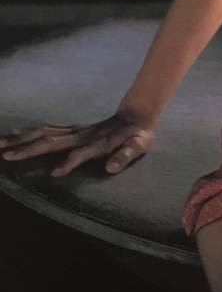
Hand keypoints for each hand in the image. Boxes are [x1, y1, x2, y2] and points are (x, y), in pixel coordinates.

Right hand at [0, 111, 155, 177]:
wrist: (135, 117)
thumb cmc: (137, 136)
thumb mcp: (138, 146)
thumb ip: (125, 156)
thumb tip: (111, 168)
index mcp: (96, 143)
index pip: (79, 154)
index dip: (68, 164)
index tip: (53, 175)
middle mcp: (80, 135)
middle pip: (50, 141)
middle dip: (27, 149)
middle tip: (5, 155)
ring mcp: (74, 130)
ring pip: (42, 132)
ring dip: (20, 138)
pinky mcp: (71, 129)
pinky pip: (45, 129)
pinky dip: (27, 132)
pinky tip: (13, 135)